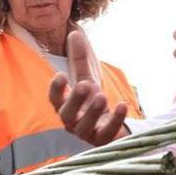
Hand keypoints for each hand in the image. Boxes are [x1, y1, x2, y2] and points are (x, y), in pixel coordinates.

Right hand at [48, 31, 127, 145]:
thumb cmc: (92, 100)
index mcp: (65, 105)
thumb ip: (79, 58)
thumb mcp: (87, 77)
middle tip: (84, 85)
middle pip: (67, 114)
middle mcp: (72, 121)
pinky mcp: (103, 140)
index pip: (54, 99)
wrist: (110, 125)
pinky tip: (122, 105)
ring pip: (84, 127)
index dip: (55, 89)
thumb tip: (74, 34)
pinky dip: (115, 120)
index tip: (61, 75)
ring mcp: (87, 133)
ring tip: (101, 96)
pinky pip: (107, 134)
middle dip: (75, 100)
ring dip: (92, 111)